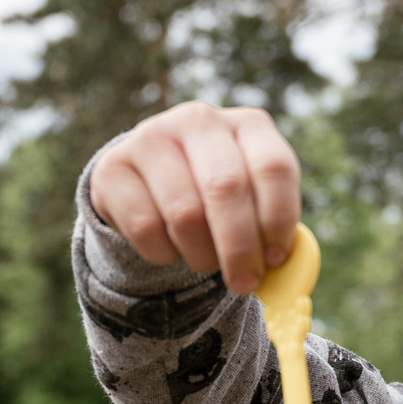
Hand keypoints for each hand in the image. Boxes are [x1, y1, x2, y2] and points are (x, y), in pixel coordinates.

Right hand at [88, 101, 301, 294]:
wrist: (151, 184)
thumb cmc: (218, 202)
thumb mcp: (253, 205)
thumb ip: (272, 234)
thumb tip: (288, 280)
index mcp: (249, 125)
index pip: (273, 167)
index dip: (277, 220)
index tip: (275, 259)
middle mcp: (200, 120)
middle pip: (226, 188)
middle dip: (239, 247)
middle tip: (243, 283)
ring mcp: (151, 137)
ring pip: (185, 213)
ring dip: (201, 254)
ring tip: (205, 261)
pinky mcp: (113, 167)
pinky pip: (145, 227)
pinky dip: (163, 253)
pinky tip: (169, 247)